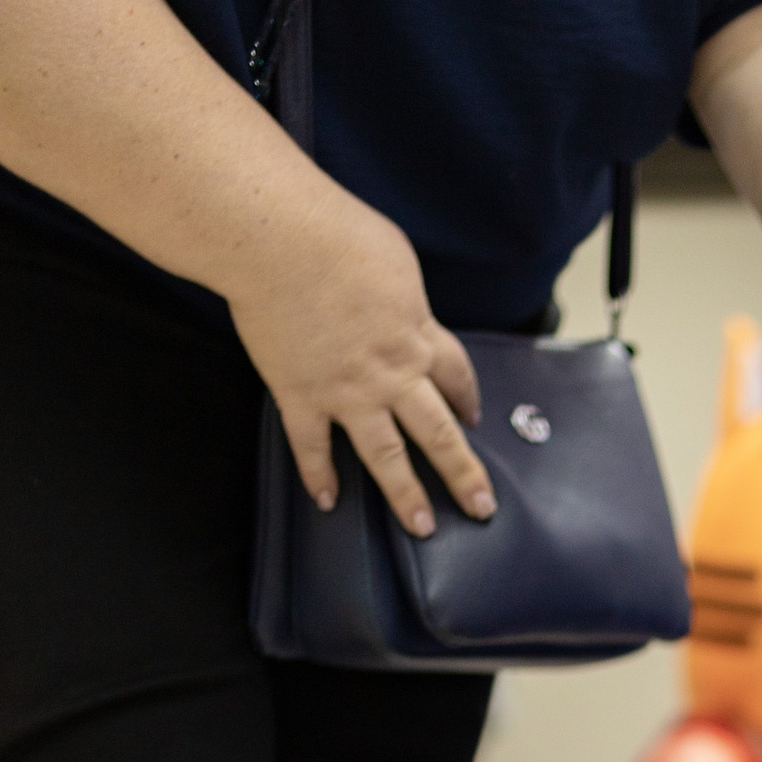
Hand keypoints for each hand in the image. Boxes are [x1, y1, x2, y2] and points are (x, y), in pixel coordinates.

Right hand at [224, 190, 493, 537]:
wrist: (281, 241)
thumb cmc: (337, 234)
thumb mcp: (396, 258)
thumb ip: (404, 295)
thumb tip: (402, 305)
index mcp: (419, 335)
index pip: (455, 377)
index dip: (467, 399)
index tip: (474, 418)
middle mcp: (393, 374)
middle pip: (439, 432)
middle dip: (463, 473)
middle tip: (480, 507)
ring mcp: (348, 392)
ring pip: (387, 456)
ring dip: (405, 494)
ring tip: (421, 527)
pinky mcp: (301, 395)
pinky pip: (312, 447)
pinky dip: (319, 475)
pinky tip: (327, 500)